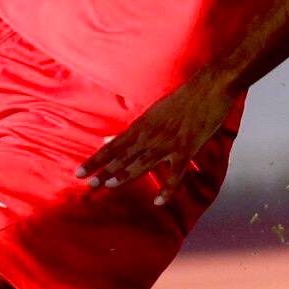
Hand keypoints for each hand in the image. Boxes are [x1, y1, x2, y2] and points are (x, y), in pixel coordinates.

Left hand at [78, 72, 236, 189]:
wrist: (208, 88)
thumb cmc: (180, 100)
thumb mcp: (151, 114)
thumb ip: (130, 131)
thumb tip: (106, 139)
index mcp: (140, 127)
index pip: (112, 147)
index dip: (95, 160)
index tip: (79, 172)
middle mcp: (150, 135)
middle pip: (123, 155)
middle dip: (104, 170)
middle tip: (88, 184)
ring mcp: (168, 142)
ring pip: (143, 161)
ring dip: (126, 174)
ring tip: (109, 186)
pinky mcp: (187, 148)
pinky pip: (176, 172)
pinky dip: (168, 187)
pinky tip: (159, 201)